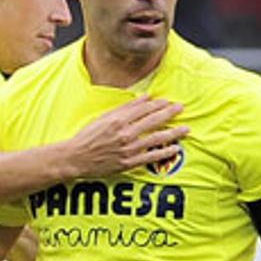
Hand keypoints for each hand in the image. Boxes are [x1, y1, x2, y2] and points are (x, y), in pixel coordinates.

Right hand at [64, 97, 186, 177]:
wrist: (75, 158)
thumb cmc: (87, 137)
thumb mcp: (103, 117)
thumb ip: (125, 107)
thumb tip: (145, 97)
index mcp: (118, 120)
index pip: (144, 109)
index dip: (158, 104)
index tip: (168, 102)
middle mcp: (125, 134)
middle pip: (153, 121)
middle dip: (169, 114)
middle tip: (181, 109)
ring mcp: (128, 149)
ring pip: (156, 138)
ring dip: (173, 133)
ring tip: (185, 129)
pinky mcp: (128, 163)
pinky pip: (151, 156)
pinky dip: (164, 152)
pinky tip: (175, 148)